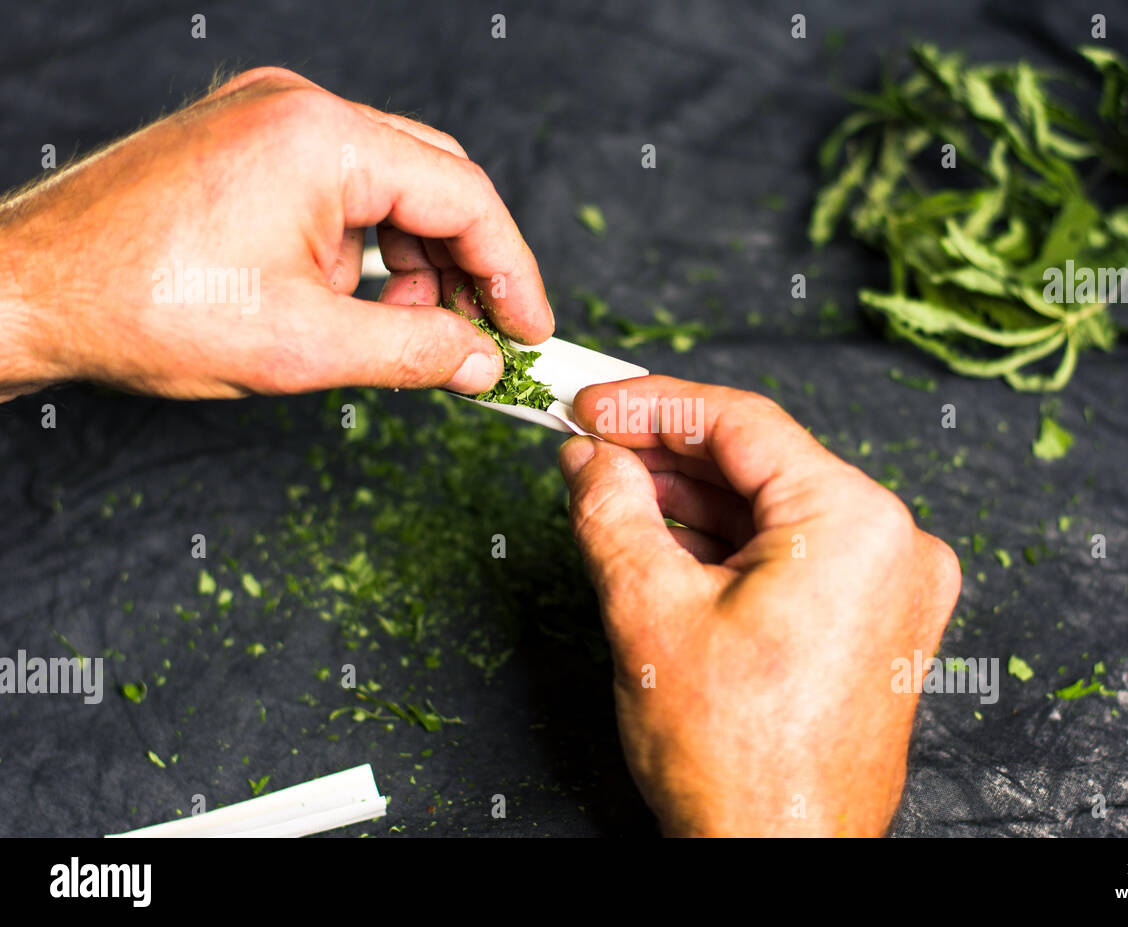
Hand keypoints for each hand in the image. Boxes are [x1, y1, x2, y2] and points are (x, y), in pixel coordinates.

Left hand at [0, 67, 550, 401]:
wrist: (26, 290)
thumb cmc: (143, 307)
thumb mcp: (303, 348)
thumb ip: (414, 353)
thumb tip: (482, 360)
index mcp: (324, 139)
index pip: (463, 196)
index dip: (511, 271)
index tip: (532, 328)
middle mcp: (298, 109)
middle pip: (432, 181)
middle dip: (463, 267)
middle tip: (483, 338)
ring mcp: (266, 119)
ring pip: (385, 186)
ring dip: (408, 265)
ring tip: (393, 334)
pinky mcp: (242, 143)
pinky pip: (334, 188)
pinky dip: (357, 249)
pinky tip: (343, 303)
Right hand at [558, 377, 960, 835]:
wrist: (781, 859)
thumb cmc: (738, 764)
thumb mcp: (648, 615)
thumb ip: (612, 513)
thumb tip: (590, 459)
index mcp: (854, 523)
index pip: (741, 424)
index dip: (652, 405)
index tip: (591, 403)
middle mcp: (892, 544)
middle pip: (760, 463)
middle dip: (666, 454)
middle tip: (591, 445)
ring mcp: (890, 586)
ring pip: (774, 509)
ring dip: (692, 498)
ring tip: (614, 489)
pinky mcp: (874, 621)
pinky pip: (795, 553)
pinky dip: (729, 542)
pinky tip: (664, 535)